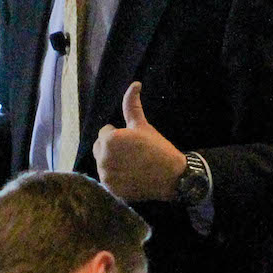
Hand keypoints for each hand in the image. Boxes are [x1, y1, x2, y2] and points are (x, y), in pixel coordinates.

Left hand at [94, 82, 185, 202]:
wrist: (172, 176)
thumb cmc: (157, 147)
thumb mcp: (142, 125)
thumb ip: (132, 105)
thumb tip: (134, 83)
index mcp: (109, 140)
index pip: (104, 133)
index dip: (120, 135)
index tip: (133, 142)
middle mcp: (103, 158)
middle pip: (100, 148)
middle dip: (112, 149)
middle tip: (132, 153)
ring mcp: (106, 176)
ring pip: (103, 164)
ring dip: (112, 163)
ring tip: (132, 165)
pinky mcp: (111, 189)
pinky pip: (107, 180)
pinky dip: (115, 178)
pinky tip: (130, 176)